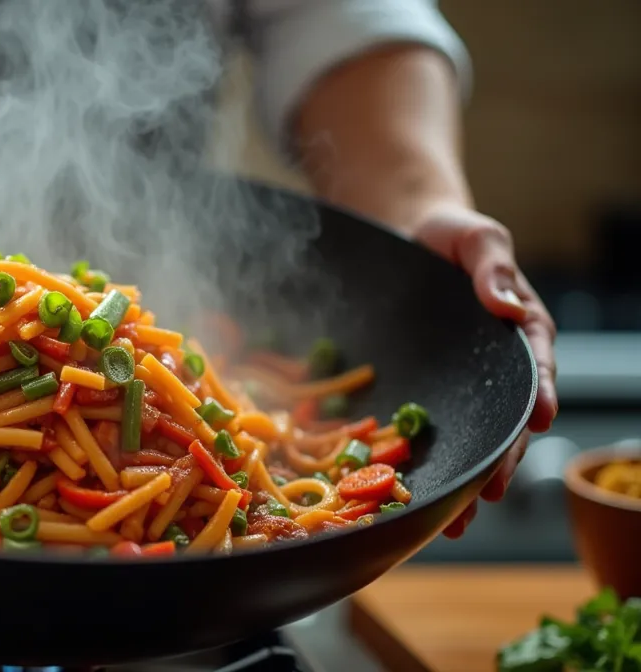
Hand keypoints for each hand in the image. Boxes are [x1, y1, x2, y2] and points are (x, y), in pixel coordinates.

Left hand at [410, 204, 557, 537]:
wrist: (402, 237)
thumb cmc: (448, 234)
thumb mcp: (475, 236)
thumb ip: (492, 266)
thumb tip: (507, 303)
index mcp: (519, 332)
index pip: (536, 370)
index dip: (538, 396)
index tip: (539, 420)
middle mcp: (493, 368)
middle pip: (504, 419)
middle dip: (501, 457)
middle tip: (489, 491)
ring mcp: (458, 384)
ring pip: (469, 438)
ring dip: (463, 480)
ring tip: (455, 519)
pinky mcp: (423, 391)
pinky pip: (427, 431)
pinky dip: (423, 465)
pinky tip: (411, 499)